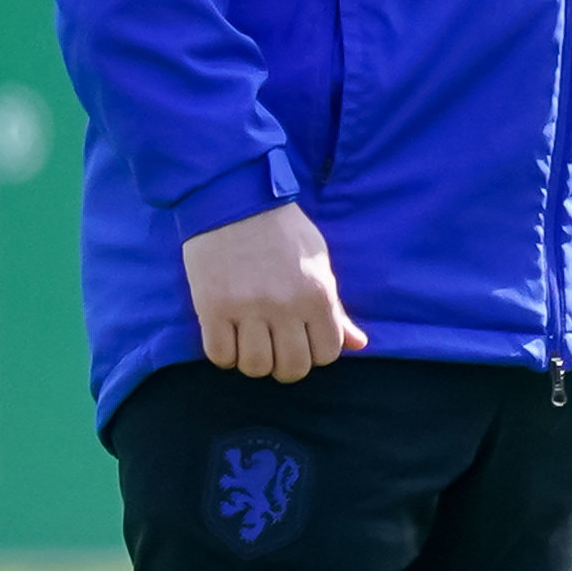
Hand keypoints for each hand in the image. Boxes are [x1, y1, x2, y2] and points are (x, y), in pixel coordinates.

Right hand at [182, 202, 366, 381]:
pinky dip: (224, 354)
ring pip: (255, 366)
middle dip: (285, 366)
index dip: (315, 354)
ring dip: (253, 361)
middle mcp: (285, 305)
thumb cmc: (283, 232)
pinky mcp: (213, 307)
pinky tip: (227, 337)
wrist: (236, 202)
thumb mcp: (319, 263)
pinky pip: (219, 355)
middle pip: (292, 368)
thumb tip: (358, 344)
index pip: (327, 353)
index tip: (303, 342)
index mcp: (317, 293)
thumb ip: (336, 308)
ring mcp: (247, 308)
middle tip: (276, 348)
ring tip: (250, 342)